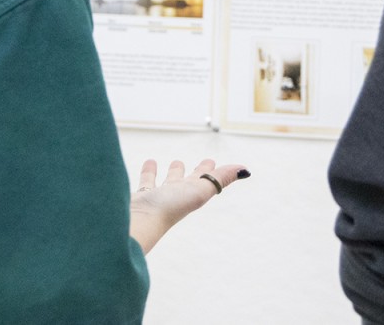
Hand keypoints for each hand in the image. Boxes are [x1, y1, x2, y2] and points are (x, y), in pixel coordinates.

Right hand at [128, 158, 247, 253]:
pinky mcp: (140, 197)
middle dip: (195, 172)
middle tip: (203, 162)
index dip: (209, 171)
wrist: (138, 223)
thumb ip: (220, 179)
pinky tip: (148, 164)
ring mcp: (158, 198)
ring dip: (170, 172)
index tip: (212, 161)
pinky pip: (145, 182)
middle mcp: (176, 197)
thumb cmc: (170, 208)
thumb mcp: (199, 191)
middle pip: (188, 181)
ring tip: (171, 162)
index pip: (204, 180)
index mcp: (191, 195)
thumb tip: (246, 170)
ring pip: (165, 182)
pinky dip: (148, 172)